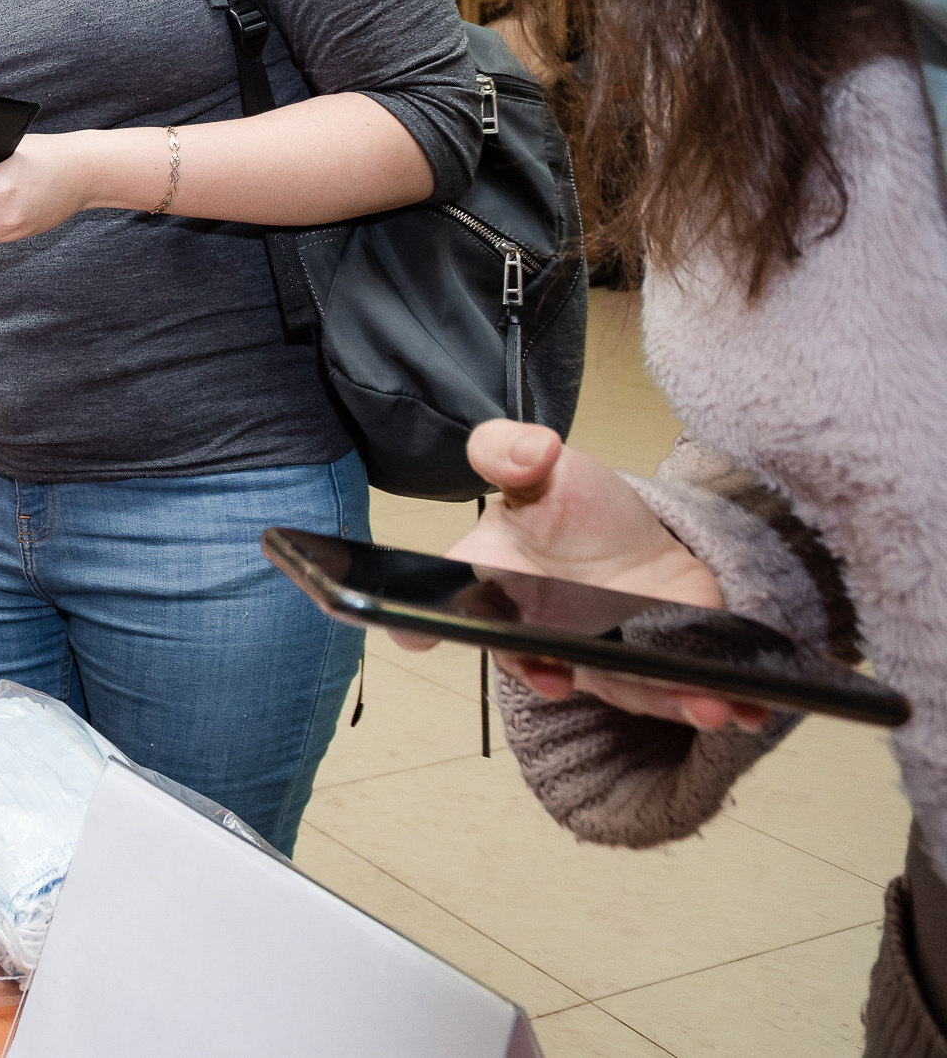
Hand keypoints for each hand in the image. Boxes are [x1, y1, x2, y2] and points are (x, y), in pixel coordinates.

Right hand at [421, 421, 766, 731]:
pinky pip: (671, 695)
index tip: (416, 631)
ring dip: (658, 701)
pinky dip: (708, 705)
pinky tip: (742, 707)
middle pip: (528, 664)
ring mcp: (593, 659)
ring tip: (700, 703)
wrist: (639, 537)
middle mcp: (534, 632)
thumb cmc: (575, 508)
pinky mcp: (648, 671)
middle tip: (559, 678)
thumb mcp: (545, 466)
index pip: (444, 607)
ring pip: (617, 689)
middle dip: (544, 676)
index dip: (419, 622)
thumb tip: (528, 449)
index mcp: (492, 583)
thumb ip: (514, 451)